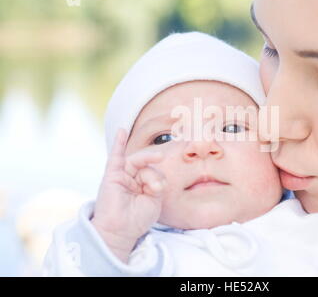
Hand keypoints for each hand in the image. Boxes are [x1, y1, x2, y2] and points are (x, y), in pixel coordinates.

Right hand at [91, 128, 165, 261]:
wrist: (120, 232)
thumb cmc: (137, 219)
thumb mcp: (154, 200)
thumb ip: (156, 183)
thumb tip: (154, 173)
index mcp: (143, 184)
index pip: (156, 172)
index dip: (160, 179)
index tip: (160, 189)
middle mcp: (132, 177)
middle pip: (148, 166)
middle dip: (155, 176)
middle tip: (156, 188)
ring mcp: (122, 175)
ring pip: (138, 162)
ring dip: (147, 168)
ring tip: (150, 184)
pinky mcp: (111, 176)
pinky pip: (115, 156)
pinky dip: (118, 143)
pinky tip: (121, 130)